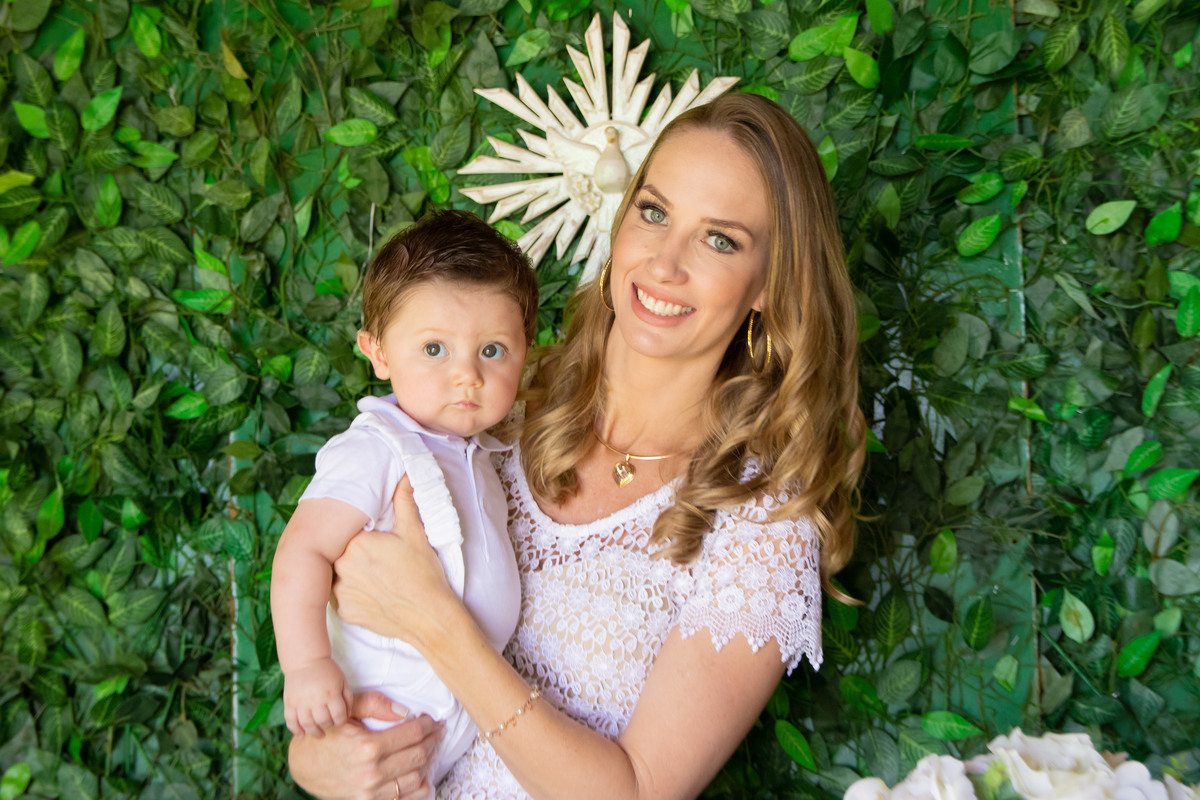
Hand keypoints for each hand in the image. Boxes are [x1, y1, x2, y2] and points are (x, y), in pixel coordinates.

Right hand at [284, 657, 353, 736]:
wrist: (305, 660)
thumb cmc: (327, 670)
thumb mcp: (342, 681)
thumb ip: (348, 698)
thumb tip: (348, 715)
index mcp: (331, 694)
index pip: (339, 717)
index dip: (341, 721)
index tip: (340, 720)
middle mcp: (316, 700)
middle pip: (324, 722)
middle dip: (329, 725)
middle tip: (329, 724)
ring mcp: (301, 702)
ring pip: (307, 725)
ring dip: (314, 732)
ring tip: (319, 734)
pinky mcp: (289, 703)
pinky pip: (291, 721)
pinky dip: (295, 729)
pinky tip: (301, 734)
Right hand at [288, 692, 442, 799]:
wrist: (304, 766)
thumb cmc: (328, 734)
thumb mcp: (346, 711)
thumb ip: (375, 704)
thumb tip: (405, 711)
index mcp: (367, 746)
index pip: (412, 734)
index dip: (428, 725)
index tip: (434, 720)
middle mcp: (372, 772)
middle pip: (418, 755)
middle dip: (433, 741)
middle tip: (438, 732)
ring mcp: (372, 792)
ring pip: (417, 777)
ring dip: (429, 761)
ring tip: (431, 749)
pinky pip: (406, 798)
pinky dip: (420, 786)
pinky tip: (423, 773)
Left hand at [332, 477, 457, 647]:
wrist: (429, 616)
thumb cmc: (424, 574)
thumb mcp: (415, 533)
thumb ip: (404, 501)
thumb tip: (404, 477)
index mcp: (355, 543)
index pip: (345, 530)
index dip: (358, 533)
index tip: (370, 537)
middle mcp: (341, 567)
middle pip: (338, 552)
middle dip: (352, 552)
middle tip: (375, 558)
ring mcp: (340, 592)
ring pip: (336, 575)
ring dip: (348, 573)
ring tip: (373, 575)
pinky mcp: (345, 612)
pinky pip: (340, 598)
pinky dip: (352, 594)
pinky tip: (372, 592)